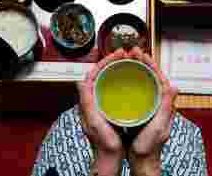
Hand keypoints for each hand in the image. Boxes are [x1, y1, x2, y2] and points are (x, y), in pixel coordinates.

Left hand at [77, 49, 127, 175]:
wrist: (109, 158)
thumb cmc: (103, 143)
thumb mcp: (93, 121)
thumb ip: (86, 102)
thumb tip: (80, 81)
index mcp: (87, 100)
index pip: (93, 73)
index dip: (104, 61)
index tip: (116, 54)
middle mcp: (93, 99)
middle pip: (101, 73)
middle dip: (112, 61)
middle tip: (124, 53)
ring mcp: (102, 103)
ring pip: (108, 79)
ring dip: (117, 68)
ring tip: (127, 61)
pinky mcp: (110, 107)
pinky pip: (114, 88)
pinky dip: (121, 80)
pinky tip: (131, 79)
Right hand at [127, 47, 178, 175]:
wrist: (142, 160)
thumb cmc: (150, 146)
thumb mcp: (159, 126)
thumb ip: (167, 108)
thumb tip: (175, 87)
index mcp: (164, 103)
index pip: (159, 78)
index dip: (151, 64)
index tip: (142, 54)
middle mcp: (158, 102)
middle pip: (151, 77)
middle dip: (143, 62)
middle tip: (133, 52)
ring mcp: (150, 105)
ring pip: (145, 82)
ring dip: (137, 69)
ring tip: (128, 59)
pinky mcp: (141, 109)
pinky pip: (138, 90)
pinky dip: (132, 81)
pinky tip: (124, 77)